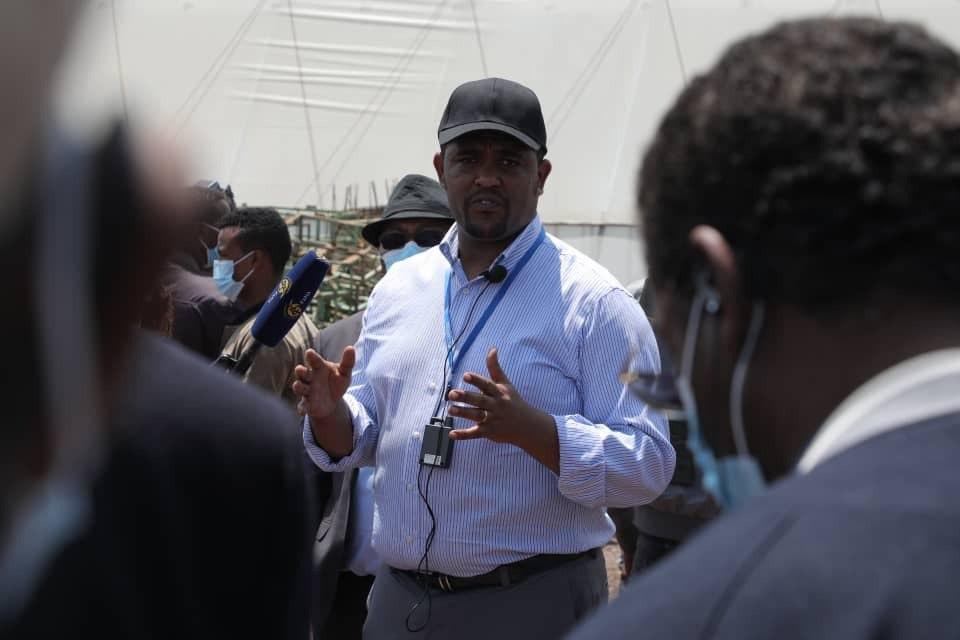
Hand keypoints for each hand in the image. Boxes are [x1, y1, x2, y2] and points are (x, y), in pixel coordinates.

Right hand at [292, 347, 354, 420]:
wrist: (332, 401)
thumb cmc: (336, 382)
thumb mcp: (344, 373)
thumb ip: (347, 362)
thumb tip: (351, 348)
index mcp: (319, 368)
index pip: (314, 361)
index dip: (312, 357)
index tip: (309, 352)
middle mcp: (310, 378)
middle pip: (303, 373)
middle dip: (300, 371)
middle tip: (300, 369)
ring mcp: (307, 391)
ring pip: (300, 387)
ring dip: (298, 386)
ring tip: (298, 386)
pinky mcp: (307, 404)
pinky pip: (302, 406)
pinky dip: (301, 408)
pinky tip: (302, 411)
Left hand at [447, 349, 557, 472]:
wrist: (527, 426)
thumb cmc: (513, 402)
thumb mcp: (505, 384)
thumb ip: (495, 368)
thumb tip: (492, 348)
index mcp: (498, 393)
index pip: (486, 385)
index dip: (476, 380)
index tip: (465, 375)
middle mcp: (495, 406)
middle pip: (479, 401)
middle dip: (466, 397)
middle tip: (452, 394)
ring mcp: (492, 420)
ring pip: (476, 416)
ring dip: (463, 413)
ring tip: (450, 410)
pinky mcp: (488, 432)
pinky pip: (475, 434)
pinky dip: (464, 435)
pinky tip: (452, 434)